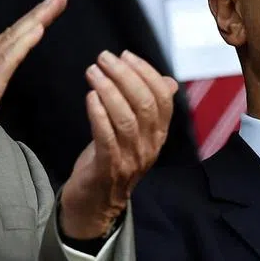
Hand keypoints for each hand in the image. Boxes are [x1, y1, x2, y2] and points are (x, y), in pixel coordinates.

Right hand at [0, 0, 66, 169]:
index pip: (6, 41)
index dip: (26, 25)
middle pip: (13, 32)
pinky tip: (39, 28)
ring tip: (55, 2)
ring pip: (13, 38)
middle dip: (37, 13)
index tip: (45, 12)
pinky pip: (9, 58)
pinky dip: (24, 41)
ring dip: (36, 19)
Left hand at [60, 51, 177, 238]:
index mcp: (158, 134)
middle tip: (104, 58)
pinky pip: (107, 139)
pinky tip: (90, 96)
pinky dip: (99, 115)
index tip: (125, 55)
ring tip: (92, 71)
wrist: (95, 205)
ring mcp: (131, 160)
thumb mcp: (135, 135)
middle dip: (125, 75)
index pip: (163, 98)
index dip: (146, 72)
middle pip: (145, 104)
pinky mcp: (109, 169)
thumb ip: (150, 108)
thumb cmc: (112, 162)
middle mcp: (150, 146)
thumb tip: (169, 81)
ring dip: (109, 90)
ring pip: (127, 119)